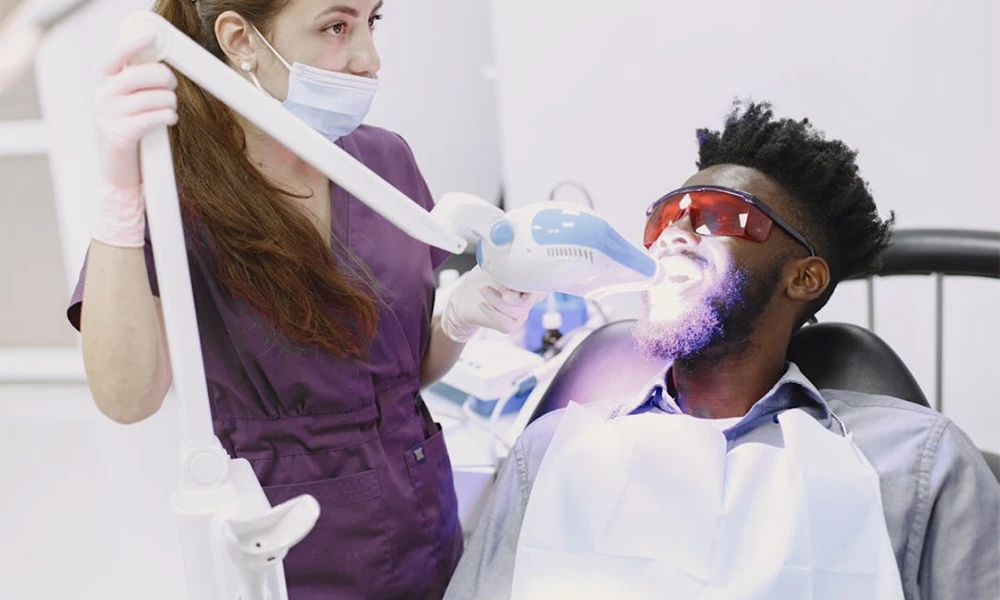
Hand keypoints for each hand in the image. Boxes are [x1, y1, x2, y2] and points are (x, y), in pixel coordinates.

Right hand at [92, 31, 177, 246]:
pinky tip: (169, 119)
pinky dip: (166, 116)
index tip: (151, 38)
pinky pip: (151, 117)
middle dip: (163, 78)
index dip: (132, 46)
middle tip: (172, 86)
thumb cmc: (130, 134)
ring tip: (171, 108)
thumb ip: (137, 86)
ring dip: (169, 101)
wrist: (118, 172)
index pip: (115, 58)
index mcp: (105, 86)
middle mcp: (103, 98)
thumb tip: (161, 67)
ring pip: (151, 97)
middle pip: (140, 75)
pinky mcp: (120, 135)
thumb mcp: (128, 105)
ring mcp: (110, 116)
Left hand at [440, 266, 546, 342]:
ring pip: (517, 310)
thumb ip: (508, 266)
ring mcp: (521, 313)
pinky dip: (493, 312)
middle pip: (531, 298)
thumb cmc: (480, 279)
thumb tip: (515, 266)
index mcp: (528, 282)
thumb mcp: (494, 265)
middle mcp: (528, 299)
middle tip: (504, 290)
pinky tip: (483, 304)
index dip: (538, 284)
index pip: (543, 284)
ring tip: (483, 290)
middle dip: (517, 294)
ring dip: (497, 299)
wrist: (464, 297)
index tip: (528, 280)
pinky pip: (506, 321)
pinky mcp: (510, 325)